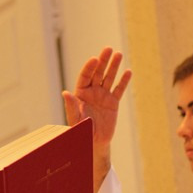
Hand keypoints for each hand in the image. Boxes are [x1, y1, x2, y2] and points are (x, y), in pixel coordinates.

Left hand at [62, 48, 131, 192]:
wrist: (94, 143)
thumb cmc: (81, 132)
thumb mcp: (75, 120)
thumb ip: (72, 106)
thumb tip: (65, 92)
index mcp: (80, 94)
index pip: (85, 77)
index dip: (89, 68)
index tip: (95, 59)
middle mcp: (92, 92)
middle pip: (98, 73)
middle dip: (103, 61)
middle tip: (108, 49)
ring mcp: (103, 96)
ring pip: (109, 78)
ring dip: (114, 67)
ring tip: (119, 54)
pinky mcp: (113, 103)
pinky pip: (119, 90)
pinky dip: (123, 81)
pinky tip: (128, 72)